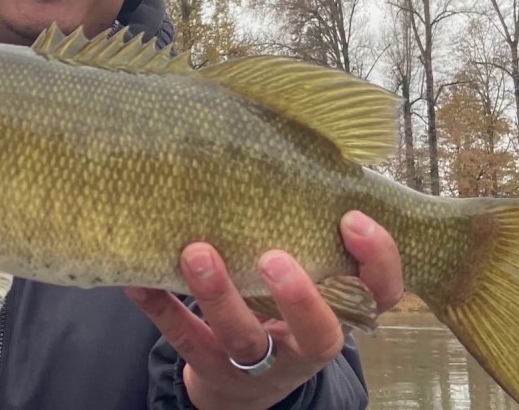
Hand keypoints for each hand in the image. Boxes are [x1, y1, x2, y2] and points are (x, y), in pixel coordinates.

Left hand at [126, 211, 403, 409]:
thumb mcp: (309, 275)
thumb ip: (310, 229)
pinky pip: (183, 339)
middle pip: (318, 335)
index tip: (351, 217)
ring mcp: (255, 365)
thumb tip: (304, 136)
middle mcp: (303, 345)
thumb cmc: (280, 303)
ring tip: (197, 251)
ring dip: (220, 295)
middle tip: (273, 257)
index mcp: (340, 314)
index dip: (376, 261)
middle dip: (299, 298)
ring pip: (242, 338)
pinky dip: (160, 307)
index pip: (378, 294)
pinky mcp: (209, 369)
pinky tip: (139, 278)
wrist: (243, 382)